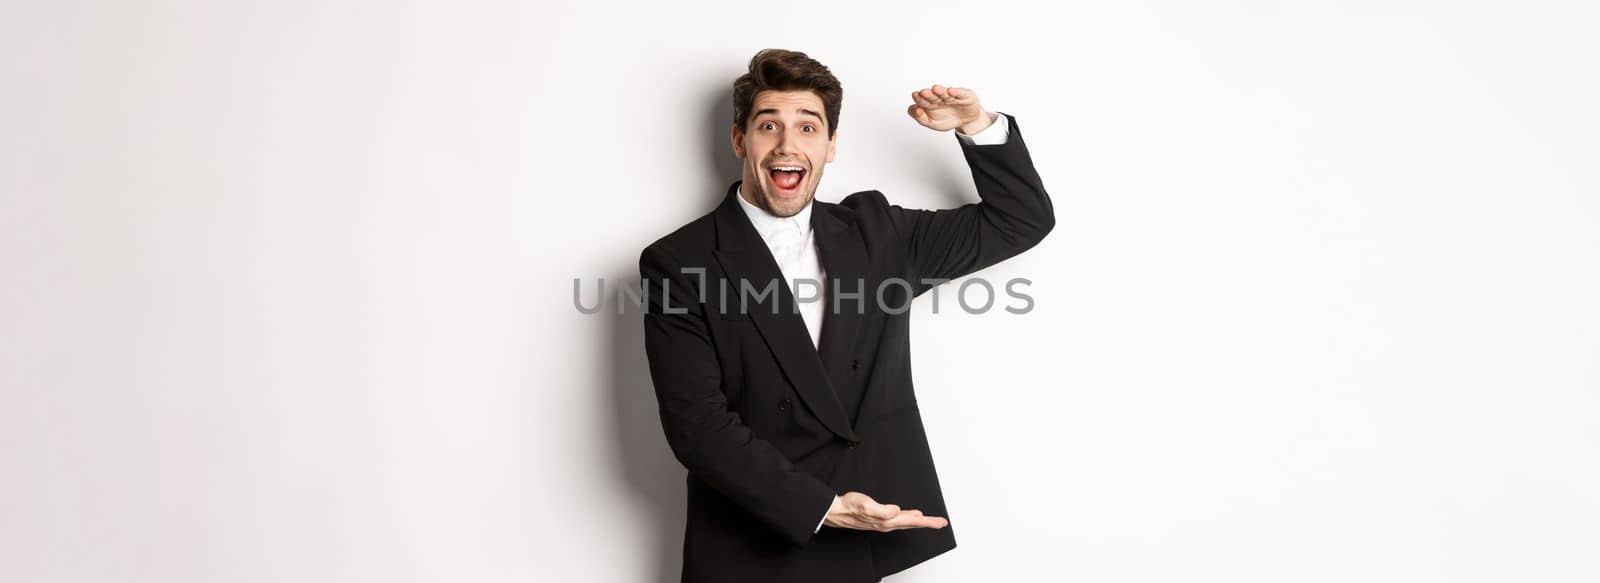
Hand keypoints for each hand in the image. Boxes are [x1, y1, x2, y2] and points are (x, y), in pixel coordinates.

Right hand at [823, 491, 948, 531]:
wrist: (836, 511)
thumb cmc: (849, 507)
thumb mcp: (866, 506)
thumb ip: (882, 510)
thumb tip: (896, 510)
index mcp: (887, 520)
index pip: (912, 521)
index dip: (927, 521)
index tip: (940, 522)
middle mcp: (887, 523)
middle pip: (912, 524)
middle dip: (927, 523)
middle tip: (941, 522)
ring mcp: (883, 522)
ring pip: (906, 522)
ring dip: (918, 521)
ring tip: (928, 519)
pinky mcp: (879, 519)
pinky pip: (898, 520)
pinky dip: (907, 518)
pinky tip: (909, 515)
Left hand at [907, 85, 994, 134]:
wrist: (966, 120)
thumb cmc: (947, 119)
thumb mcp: (932, 123)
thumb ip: (921, 118)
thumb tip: (915, 109)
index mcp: (929, 103)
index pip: (922, 101)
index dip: (918, 101)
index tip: (915, 99)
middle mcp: (939, 98)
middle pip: (932, 96)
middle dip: (928, 95)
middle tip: (923, 92)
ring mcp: (951, 97)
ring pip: (945, 94)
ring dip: (940, 91)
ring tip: (935, 89)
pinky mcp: (964, 96)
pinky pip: (959, 93)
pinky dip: (956, 92)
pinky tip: (951, 91)